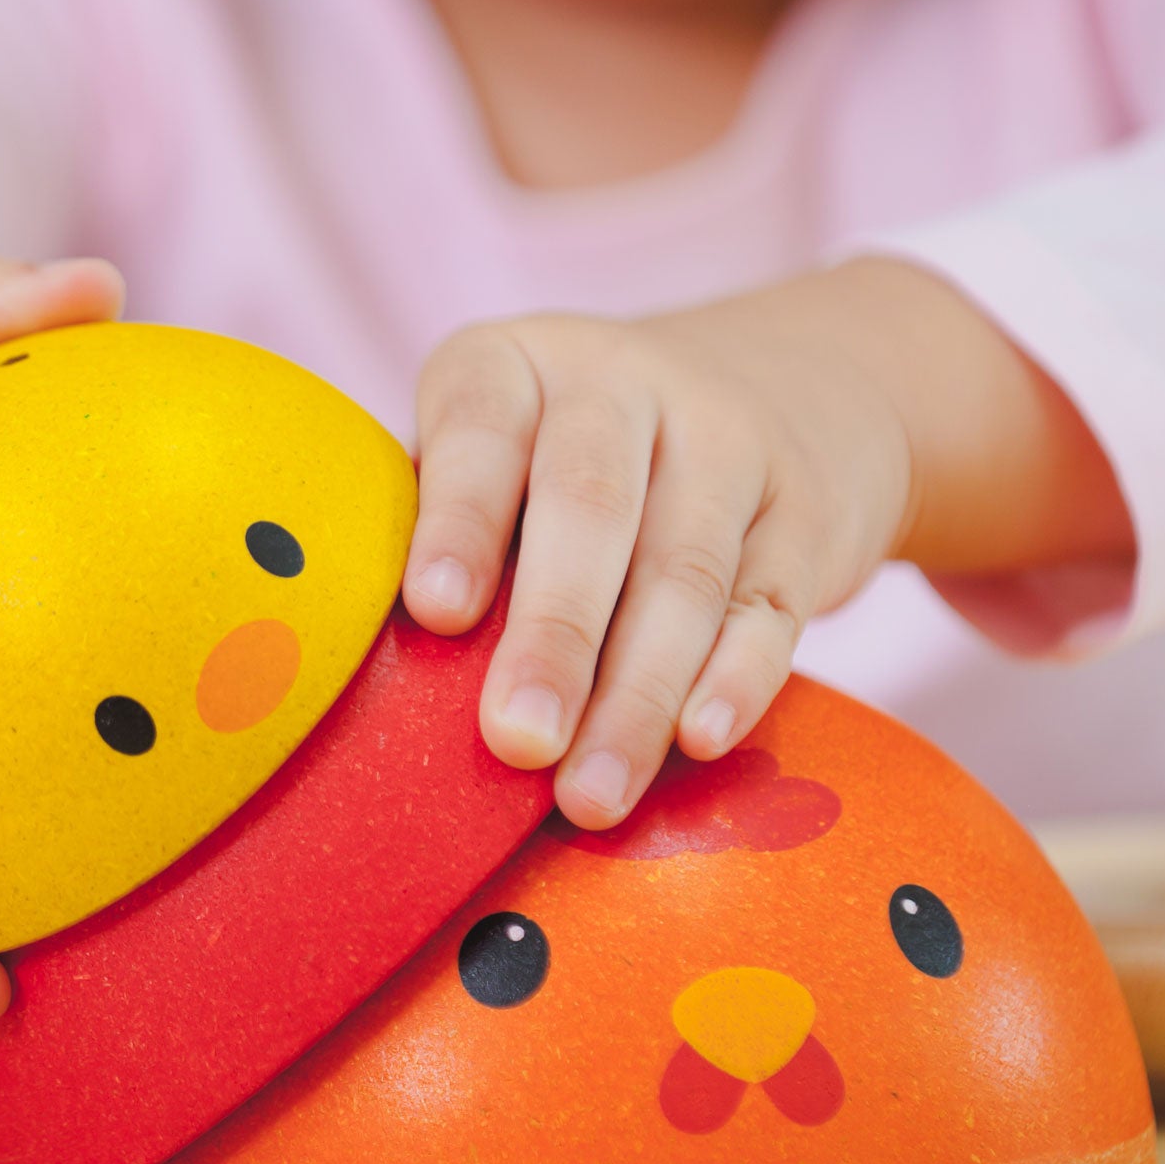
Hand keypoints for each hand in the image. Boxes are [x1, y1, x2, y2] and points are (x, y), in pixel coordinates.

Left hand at [402, 257, 1130, 829]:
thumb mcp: (503, 446)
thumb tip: (360, 672)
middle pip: (588, 508)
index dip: (458, 518)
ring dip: (635, 696)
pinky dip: (737, 678)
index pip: (481, 425)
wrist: (799, 384)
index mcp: (516, 367)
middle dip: (552, 635)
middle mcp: (621, 385)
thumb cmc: (575, 457)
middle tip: (516, 742)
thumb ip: (439, 528)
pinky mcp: (803, 513)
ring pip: (683, 573)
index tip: (435, 612)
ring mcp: (726, 441)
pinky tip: (699, 742)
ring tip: (589, 795)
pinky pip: (769, 603)